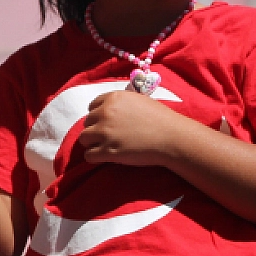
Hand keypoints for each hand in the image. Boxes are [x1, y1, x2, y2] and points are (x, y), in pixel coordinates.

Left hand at [82, 91, 235, 166]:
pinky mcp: (107, 151)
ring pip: (84, 138)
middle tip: (109, 137)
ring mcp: (105, 132)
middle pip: (86, 123)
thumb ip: (121, 103)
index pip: (92, 106)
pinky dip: (94, 157)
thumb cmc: (161, 119)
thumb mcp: (139, 100)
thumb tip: (110, 108)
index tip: (106, 123)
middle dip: (95, 130)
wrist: (172, 137)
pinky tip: (104, 157)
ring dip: (92, 143)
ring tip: (105, 148)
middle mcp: (105, 113)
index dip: (98, 116)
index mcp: (113, 98)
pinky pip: (88, 155)